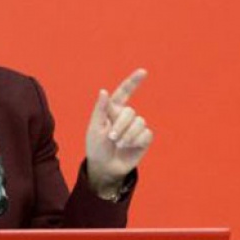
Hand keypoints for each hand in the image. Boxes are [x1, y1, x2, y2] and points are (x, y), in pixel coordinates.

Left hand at [85, 68, 153, 196]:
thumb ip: (100, 110)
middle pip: (130, 112)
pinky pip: (146, 134)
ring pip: (140, 122)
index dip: (133, 81)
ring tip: (119, 143)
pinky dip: (136, 141)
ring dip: (128, 135)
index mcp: (112, 109)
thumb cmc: (96, 147)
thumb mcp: (94, 128)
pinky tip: (129, 146)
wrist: (105, 167)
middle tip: (112, 137)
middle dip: (121, 125)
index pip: (124, 92)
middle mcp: (126, 116)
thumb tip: (104, 90)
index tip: (143, 72)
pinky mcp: (144, 138)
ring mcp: (136, 126)